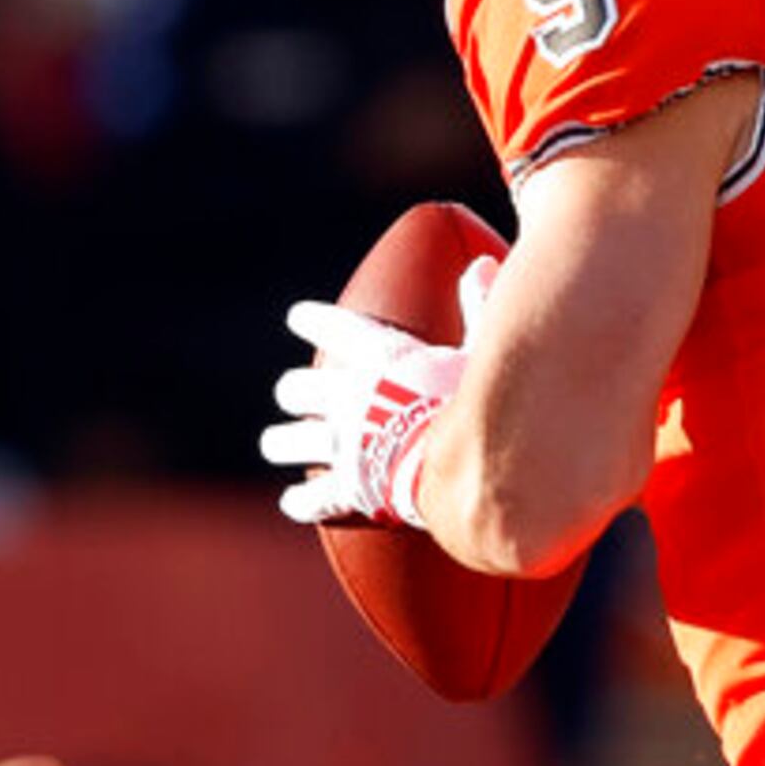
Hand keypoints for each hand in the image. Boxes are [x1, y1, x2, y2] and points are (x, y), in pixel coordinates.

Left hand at [262, 257, 491, 526]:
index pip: (333, 328)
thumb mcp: (488, 352)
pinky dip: (301, 501)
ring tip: (276, 445)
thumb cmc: (488, 406)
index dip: (312, 320)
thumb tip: (483, 263)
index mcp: (382, 360)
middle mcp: (350, 398)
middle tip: (293, 394)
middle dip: (293, 391)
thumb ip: (481, 308)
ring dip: (281, 443)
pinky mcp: (349, 488)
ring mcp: (344, 445)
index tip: (298, 318)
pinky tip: (294, 502)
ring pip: (287, 442)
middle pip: (296, 389)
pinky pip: (311, 497)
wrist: (479, 469)